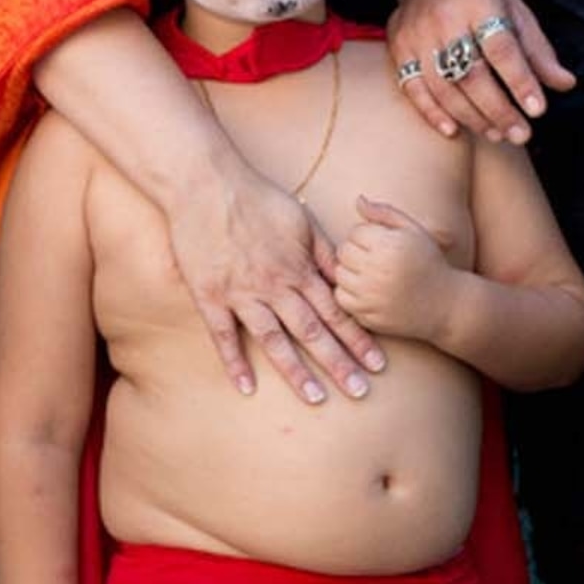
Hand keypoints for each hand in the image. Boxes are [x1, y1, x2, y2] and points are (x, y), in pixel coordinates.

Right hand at [168, 157, 382, 406]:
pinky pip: (224, 335)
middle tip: (361, 392)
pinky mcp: (210, 296)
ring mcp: (242, 293)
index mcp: (298, 268)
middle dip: (339, 363)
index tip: (378, 363)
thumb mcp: (302, 220)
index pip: (336, 310)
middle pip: (313, 331)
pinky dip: (235, 362)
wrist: (206, 185)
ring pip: (274, 340)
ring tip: (316, 399)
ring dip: (297, 372)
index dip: (358, 339)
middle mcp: (274, 286)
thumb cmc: (256, 198)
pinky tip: (246, 388)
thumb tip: (347, 278)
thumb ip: (324, 253)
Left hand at [332, 197, 458, 343]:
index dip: (367, 236)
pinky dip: (350, 293)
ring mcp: (370, 294)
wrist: (445, 305)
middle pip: (344, 252)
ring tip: (372, 274)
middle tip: (376, 259)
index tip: (382, 245)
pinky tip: (369, 291)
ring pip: (339, 274)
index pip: (356, 232)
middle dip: (356, 252)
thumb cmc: (429, 263)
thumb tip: (358, 200)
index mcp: (389, 245)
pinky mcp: (366, 315)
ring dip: (351, 272)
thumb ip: (385, 213)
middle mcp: (377, 270)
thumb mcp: (414, 231)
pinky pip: (341, 297)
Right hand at [387, 0, 573, 144]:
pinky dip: (433, 113)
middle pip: (471, 73)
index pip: (502, 48)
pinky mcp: (399, 47)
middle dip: (499, 110)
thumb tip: (566, 84)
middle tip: (521, 134)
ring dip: (471, 117)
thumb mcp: (516, 12)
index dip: (521, 81)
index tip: (538, 110)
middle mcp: (444, 18)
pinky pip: (412, 88)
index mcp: (479, 2)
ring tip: (497, 134)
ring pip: (443, 87)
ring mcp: (417, 34)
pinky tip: (454, 130)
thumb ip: (538, 51)